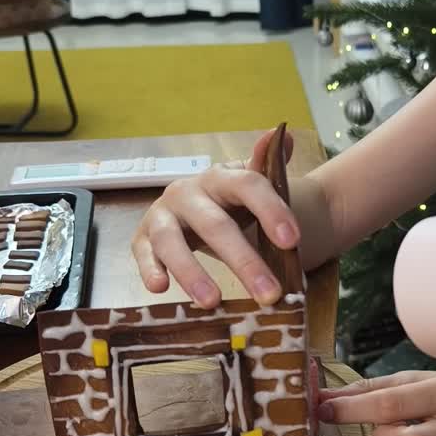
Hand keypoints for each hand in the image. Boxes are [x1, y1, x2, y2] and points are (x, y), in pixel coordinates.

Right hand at [132, 127, 296, 307]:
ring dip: (192, 272)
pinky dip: (149, 269)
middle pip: (216, 224)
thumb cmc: (231, 203)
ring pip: (173, 241)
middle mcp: (188, 192)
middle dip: (244, 261)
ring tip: (213, 301)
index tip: (293, 241)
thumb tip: (283, 134)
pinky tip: (159, 289)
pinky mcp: (143, 239)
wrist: (203, 209)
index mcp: (221, 177)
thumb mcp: (254, 186)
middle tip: (269, 293)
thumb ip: (269, 165)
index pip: (248, 186)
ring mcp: (163, 215)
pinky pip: (143, 253)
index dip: (270, 211)